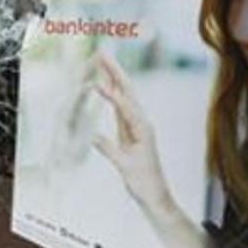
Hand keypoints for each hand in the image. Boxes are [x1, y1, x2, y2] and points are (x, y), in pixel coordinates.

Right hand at [91, 51, 177, 220]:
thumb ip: (109, 149)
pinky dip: (111, 92)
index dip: (111, 94)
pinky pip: (119, 106)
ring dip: (113, 77)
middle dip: (114, 71)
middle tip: (102, 53)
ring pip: (123, 95)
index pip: (125, 105)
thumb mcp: (125, 166)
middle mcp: (141, 122)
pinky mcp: (130, 129)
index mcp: (142, 128)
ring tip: (102, 61)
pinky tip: (105, 84)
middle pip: (127, 90)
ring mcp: (136, 124)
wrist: (154, 193)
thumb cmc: (143, 181)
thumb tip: (93, 136)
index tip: (96, 83)